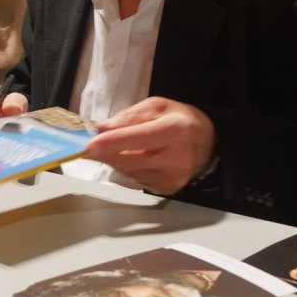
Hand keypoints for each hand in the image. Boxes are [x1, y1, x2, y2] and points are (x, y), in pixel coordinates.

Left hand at [83, 96, 216, 194]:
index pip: (140, 138)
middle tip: (87, 147)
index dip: (113, 142)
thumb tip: (101, 128)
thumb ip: (130, 116)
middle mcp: (176, 158)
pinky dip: (127, 169)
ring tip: (111, 148)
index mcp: (176, 130)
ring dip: (115, 160)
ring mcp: (172, 178)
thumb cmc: (181, 120)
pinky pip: (136, 180)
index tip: (89, 144)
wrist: (208, 143)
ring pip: (130, 172)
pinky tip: (130, 158)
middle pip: (130, 160)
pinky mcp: (167, 190)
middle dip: (105, 153)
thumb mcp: (158, 106)